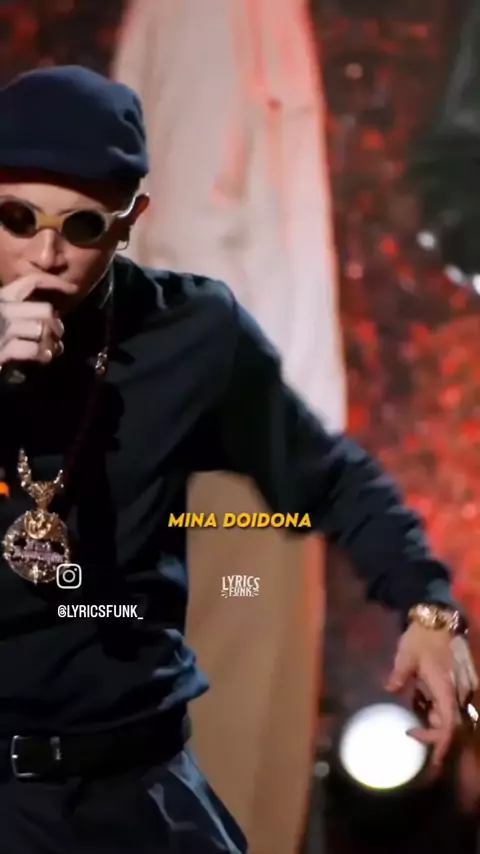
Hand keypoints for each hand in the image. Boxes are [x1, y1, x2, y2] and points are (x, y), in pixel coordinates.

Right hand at [0, 272, 76, 366]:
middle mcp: (1, 310)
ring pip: (40, 328)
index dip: (53, 283)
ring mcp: (0, 331)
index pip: (30, 282)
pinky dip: (41, 354)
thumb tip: (54, 317)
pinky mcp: (0, 352)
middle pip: (44, 309)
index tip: (72, 289)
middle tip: (57, 336)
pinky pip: (31, 348)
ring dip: (51, 342)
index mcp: (1, 299)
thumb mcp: (7, 320)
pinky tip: (43, 358)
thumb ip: (25, 312)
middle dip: (56, 325)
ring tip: (51, 350)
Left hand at [385, 623, 477, 769]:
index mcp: (445, 688)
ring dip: (434, 721)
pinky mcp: (459, 681)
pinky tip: (421, 703)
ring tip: (413, 723)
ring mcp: (460, 686)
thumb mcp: (406, 655)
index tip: (421, 747)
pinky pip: (449, 702)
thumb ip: (398, 675)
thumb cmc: (421, 638)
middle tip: (412, 737)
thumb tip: (389, 689)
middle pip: (451, 724)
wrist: (437, 619)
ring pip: (450, 713)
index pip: (448, 725)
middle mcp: (457, 691)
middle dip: (434, 735)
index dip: (438, 742)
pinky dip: (437, 708)